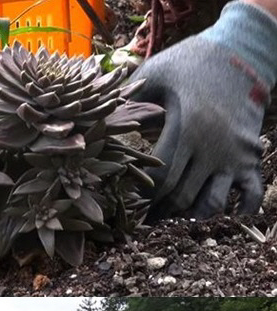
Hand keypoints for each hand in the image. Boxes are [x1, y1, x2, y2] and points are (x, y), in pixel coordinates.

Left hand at [129, 37, 268, 220]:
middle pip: (181, 196)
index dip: (142, 196)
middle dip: (158, 212)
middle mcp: (213, 147)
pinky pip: (251, 197)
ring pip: (212, 204)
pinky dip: (236, 213)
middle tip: (143, 220)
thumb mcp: (156, 72)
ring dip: (190, 218)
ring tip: (173, 220)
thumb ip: (128, 98)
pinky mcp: (252, 159)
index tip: (128, 202)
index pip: (160, 177)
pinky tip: (216, 218)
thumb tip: (97, 119)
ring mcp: (236, 156)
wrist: (243, 52)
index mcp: (187, 127)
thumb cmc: (191, 63)